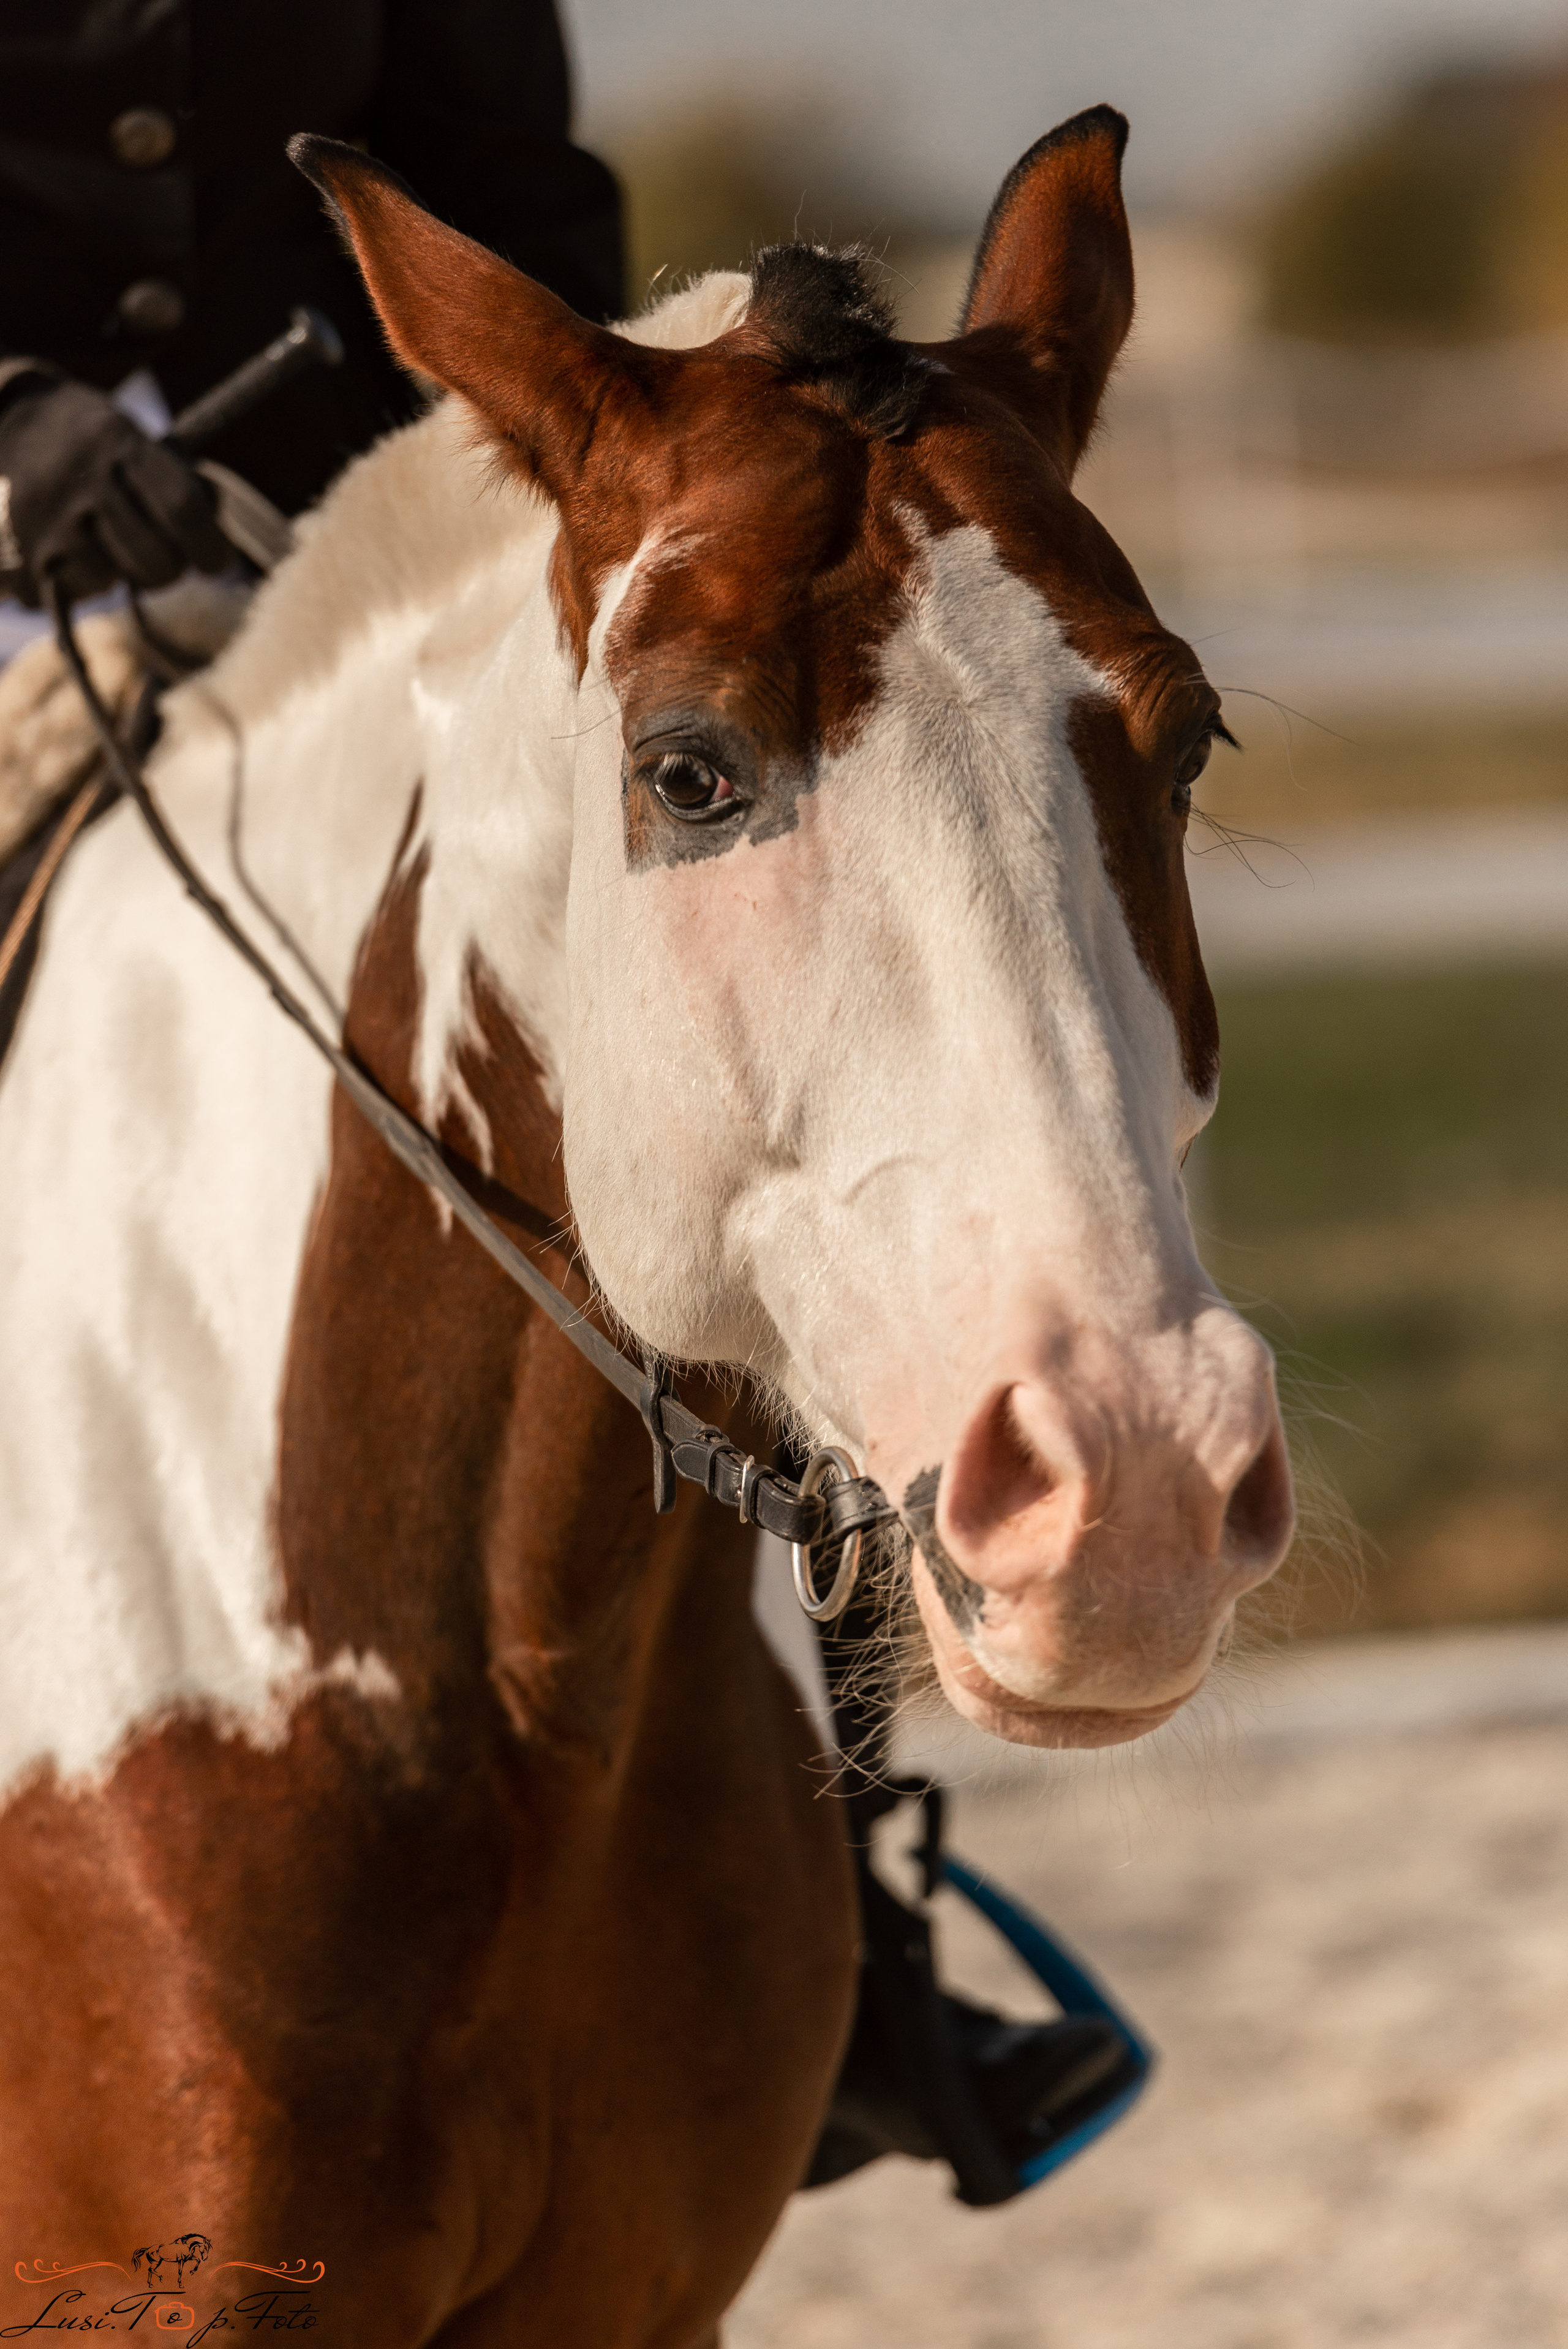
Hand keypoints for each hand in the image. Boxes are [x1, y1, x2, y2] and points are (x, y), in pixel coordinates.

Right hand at [0, 376, 230, 607]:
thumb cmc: (82, 439)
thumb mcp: (127, 435)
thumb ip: (174, 477)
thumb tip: (216, 525)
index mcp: (118, 442)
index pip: (184, 508)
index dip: (210, 546)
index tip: (216, 562)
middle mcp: (82, 479)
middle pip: (156, 560)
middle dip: (169, 570)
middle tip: (163, 560)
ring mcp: (47, 517)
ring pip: (113, 582)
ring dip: (119, 575)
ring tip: (105, 545)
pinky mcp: (20, 551)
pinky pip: (72, 591)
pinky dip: (81, 581)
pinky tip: (71, 552)